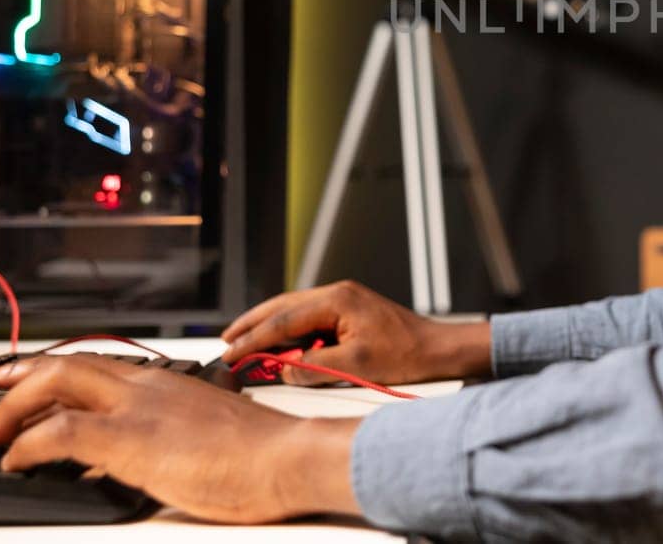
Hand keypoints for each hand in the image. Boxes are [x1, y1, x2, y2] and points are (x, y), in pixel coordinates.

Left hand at [0, 354, 359, 523]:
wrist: (287, 457)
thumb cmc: (262, 457)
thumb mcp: (205, 440)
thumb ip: (164, 441)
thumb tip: (128, 460)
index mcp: (167, 384)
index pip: (97, 367)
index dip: (52, 373)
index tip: (25, 383)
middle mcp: (147, 386)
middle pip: (66, 366)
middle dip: (18, 384)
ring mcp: (137, 408)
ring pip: (55, 386)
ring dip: (10, 412)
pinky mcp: (130, 438)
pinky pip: (60, 432)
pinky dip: (25, 445)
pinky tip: (14, 462)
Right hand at [220, 279, 490, 384]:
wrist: (436, 348)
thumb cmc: (404, 355)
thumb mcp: (356, 367)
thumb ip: (315, 367)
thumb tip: (283, 370)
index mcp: (337, 300)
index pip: (283, 320)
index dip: (253, 339)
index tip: (231, 354)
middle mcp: (337, 293)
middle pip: (283, 306)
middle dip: (252, 323)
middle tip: (225, 340)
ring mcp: (343, 298)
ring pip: (293, 308)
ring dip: (268, 323)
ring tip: (242, 337)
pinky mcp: (348, 308)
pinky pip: (308, 314)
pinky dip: (287, 326)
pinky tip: (277, 339)